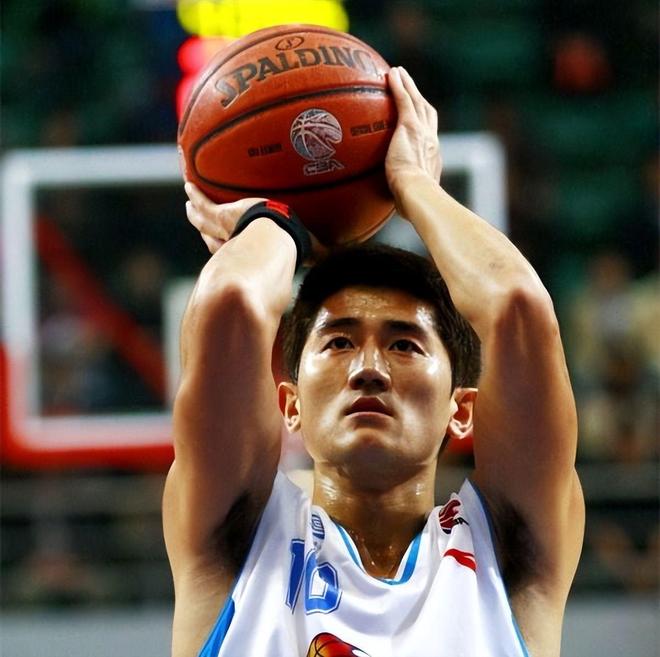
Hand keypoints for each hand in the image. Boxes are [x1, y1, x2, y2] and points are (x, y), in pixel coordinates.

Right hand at [184, 183, 326, 263]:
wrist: (276, 239)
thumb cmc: (292, 248)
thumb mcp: (308, 251)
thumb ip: (321, 251)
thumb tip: (344, 255)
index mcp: (251, 252)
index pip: (234, 252)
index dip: (226, 248)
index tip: (221, 245)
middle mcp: (235, 244)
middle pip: (213, 238)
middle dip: (206, 231)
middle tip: (198, 222)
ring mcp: (226, 230)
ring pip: (204, 222)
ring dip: (196, 214)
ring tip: (190, 206)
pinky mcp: (223, 216)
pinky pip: (204, 204)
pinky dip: (197, 196)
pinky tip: (189, 185)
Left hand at [385, 67, 441, 204]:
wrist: (417, 194)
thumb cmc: (413, 204)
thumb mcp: (408, 200)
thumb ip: (402, 199)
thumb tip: (395, 210)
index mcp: (432, 159)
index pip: (429, 137)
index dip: (425, 126)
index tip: (419, 120)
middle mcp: (431, 141)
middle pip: (427, 112)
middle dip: (419, 98)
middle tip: (410, 87)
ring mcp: (422, 132)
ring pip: (416, 101)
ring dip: (408, 84)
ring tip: (398, 72)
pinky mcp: (410, 126)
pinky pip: (403, 100)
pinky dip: (399, 85)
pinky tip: (390, 73)